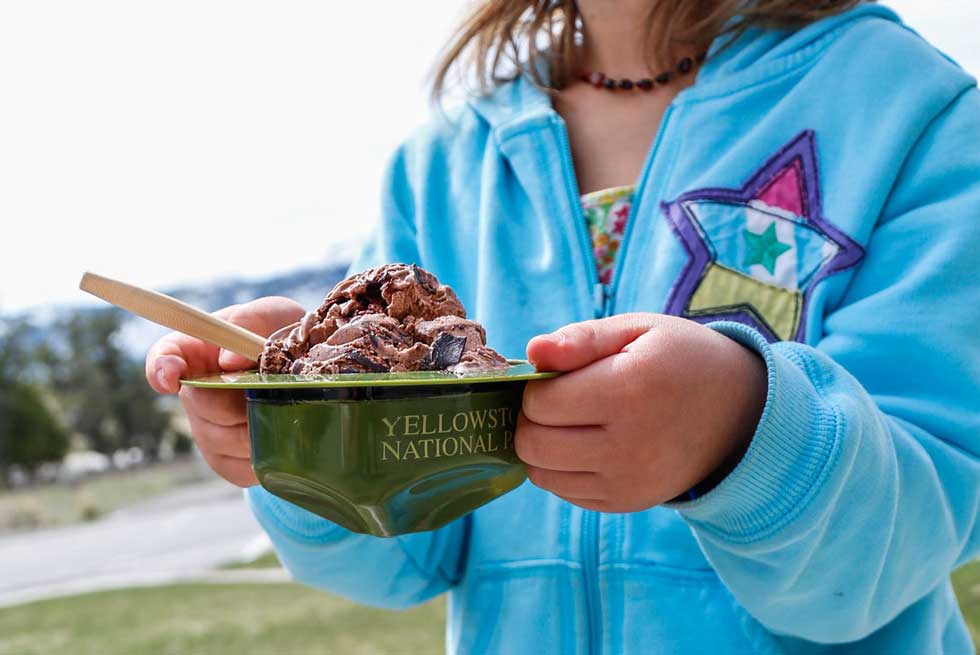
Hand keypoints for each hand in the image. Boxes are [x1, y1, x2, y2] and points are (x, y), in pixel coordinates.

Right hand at [145, 297, 304, 486]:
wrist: (316, 376)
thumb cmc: (287, 338)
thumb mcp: (276, 315)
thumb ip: (253, 321)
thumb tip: (229, 360)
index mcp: (199, 349)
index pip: (164, 357)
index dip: (160, 368)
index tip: (172, 378)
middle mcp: (196, 393)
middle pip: (199, 405)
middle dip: (236, 397)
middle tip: (273, 388)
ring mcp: (209, 430)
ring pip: (222, 438)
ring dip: (258, 424)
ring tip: (288, 407)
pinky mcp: (229, 462)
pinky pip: (240, 466)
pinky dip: (267, 452)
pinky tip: (286, 434)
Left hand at [516, 313, 766, 512]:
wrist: (738, 412)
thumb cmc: (679, 360)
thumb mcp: (638, 330)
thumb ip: (582, 338)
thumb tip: (532, 352)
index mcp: (629, 390)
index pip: (540, 402)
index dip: (539, 384)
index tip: (561, 374)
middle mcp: (629, 445)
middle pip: (534, 443)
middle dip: (532, 418)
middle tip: (558, 399)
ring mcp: (629, 482)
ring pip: (542, 473)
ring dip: (542, 445)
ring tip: (570, 422)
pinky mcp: (628, 502)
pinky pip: (564, 492)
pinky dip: (561, 469)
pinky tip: (586, 444)